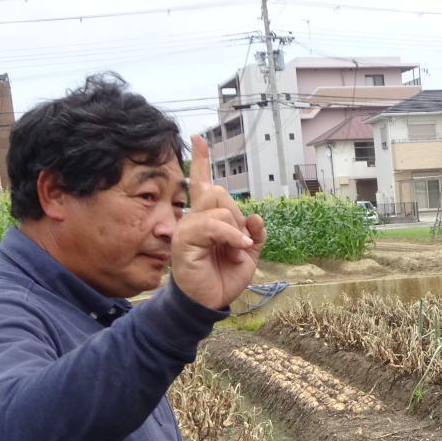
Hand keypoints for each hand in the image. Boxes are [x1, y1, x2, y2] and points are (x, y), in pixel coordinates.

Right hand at [171, 135, 264, 309]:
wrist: (210, 302)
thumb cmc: (223, 277)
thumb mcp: (248, 254)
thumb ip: (254, 234)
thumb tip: (256, 217)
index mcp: (207, 219)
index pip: (202, 183)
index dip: (201, 161)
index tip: (198, 139)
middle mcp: (194, 218)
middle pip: (219, 192)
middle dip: (237, 216)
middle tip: (237, 244)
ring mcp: (187, 227)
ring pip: (219, 206)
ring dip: (235, 230)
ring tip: (234, 253)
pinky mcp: (185, 239)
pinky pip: (213, 225)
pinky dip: (231, 236)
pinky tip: (237, 249)